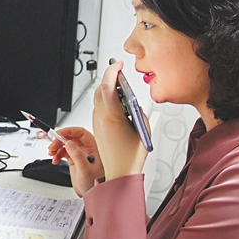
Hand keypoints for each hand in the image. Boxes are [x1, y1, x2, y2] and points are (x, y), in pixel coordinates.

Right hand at [47, 127, 104, 196]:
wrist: (92, 195)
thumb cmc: (94, 184)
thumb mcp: (85, 170)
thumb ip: (77, 155)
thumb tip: (69, 143)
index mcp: (94, 147)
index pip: (81, 133)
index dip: (69, 131)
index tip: (59, 133)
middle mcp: (87, 149)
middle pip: (71, 137)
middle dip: (60, 140)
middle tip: (52, 146)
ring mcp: (80, 154)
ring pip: (66, 144)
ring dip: (57, 147)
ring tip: (51, 153)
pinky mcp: (75, 159)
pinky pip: (64, 152)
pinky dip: (57, 154)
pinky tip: (55, 160)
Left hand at [93, 61, 149, 180]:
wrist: (119, 173)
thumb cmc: (131, 157)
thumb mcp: (143, 130)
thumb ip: (139, 112)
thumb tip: (134, 103)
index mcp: (112, 117)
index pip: (108, 87)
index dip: (112, 72)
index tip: (118, 64)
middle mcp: (101, 118)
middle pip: (100, 90)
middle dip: (109, 78)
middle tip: (120, 73)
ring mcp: (96, 123)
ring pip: (97, 98)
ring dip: (107, 89)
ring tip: (120, 87)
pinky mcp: (96, 127)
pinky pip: (98, 108)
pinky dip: (105, 100)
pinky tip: (116, 102)